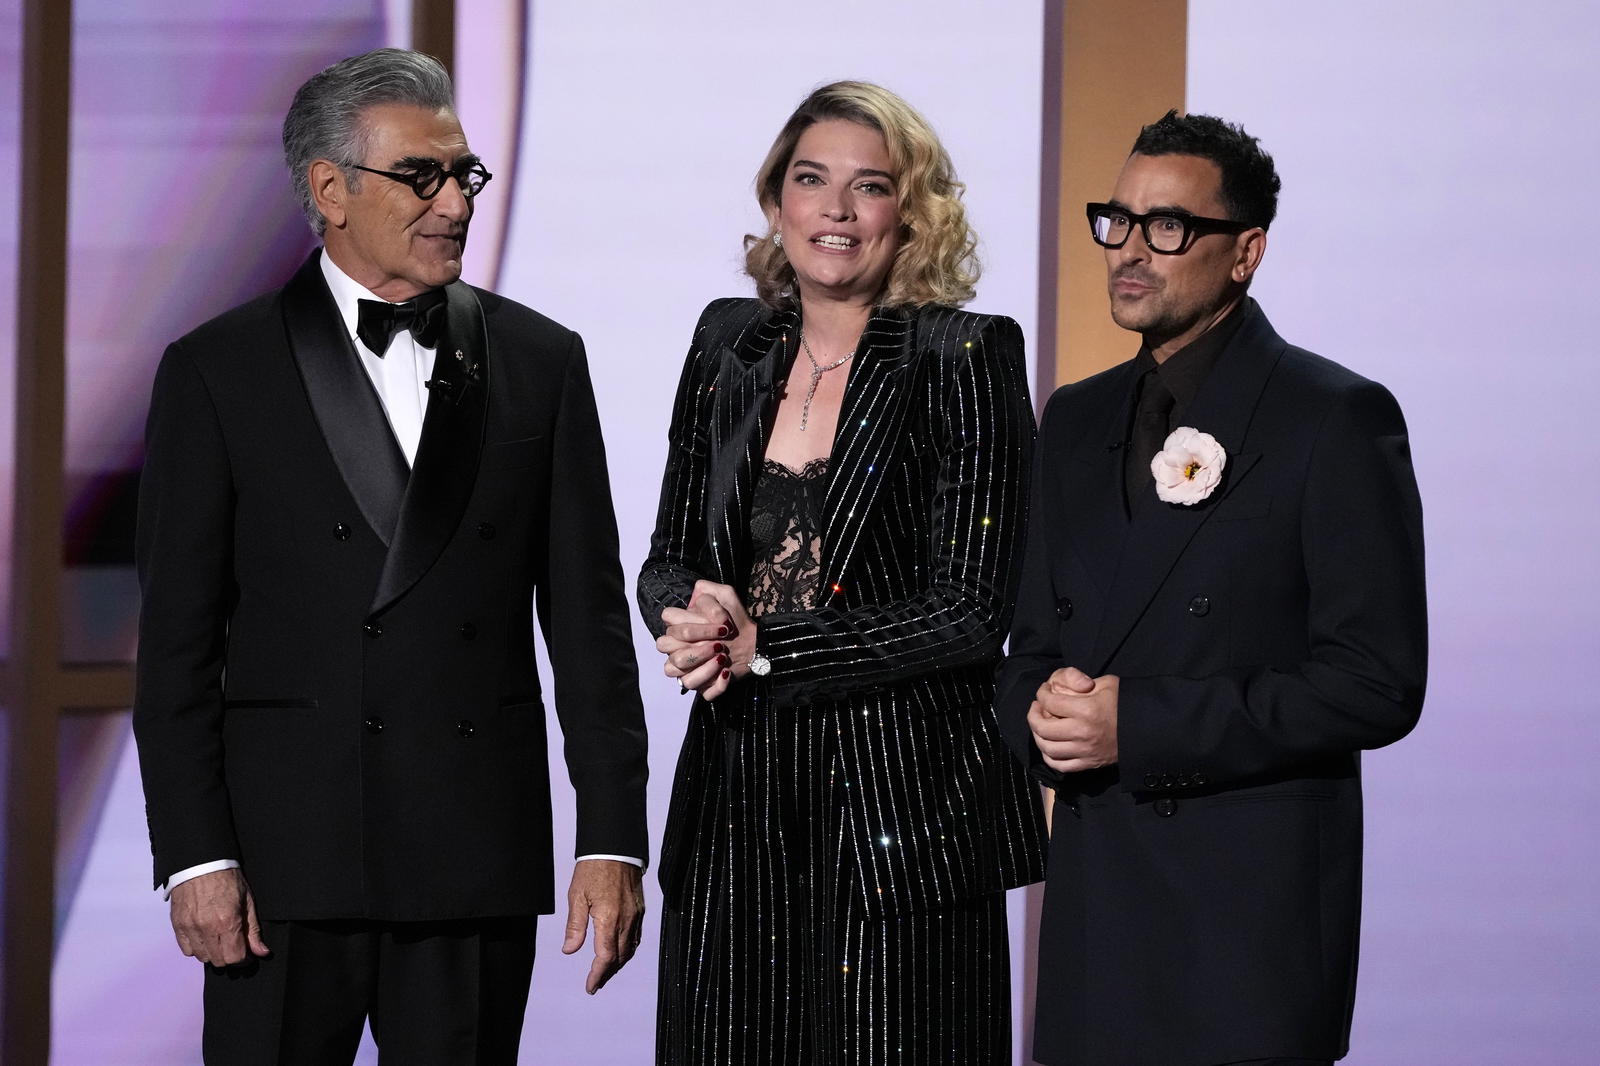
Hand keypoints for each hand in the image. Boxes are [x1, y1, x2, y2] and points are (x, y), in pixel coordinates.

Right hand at [168, 867, 268, 965]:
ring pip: (202, 957)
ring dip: (213, 953)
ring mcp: (189, 928)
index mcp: (227, 922)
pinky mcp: (177, 925)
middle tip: (234, 944)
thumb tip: (262, 952)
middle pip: (219, 961)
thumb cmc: (227, 878)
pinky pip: (186, 950)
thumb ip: (253, 930)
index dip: (244, 959)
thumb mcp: (247, 901)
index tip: (247, 953)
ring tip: (219, 938)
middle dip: (230, 956)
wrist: (201, 863)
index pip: (235, 958)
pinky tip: (204, 936)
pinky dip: (196, 948)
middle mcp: (206, 928)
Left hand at [561, 858, 644, 994]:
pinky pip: (636, 937)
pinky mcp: (640, 909)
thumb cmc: (593, 870)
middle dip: (608, 973)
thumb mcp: (577, 896)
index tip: (590, 986)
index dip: (598, 975)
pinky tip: (620, 952)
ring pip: (630, 949)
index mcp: (609, 919)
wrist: (616, 848)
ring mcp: (636, 915)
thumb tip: (570, 950)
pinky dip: (628, 950)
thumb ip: (575, 926)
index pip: (606, 957)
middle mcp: (626, 920)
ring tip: (606, 973)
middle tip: (596, 984)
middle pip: (620, 957)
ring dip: (618, 964)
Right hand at [656, 580, 756, 701]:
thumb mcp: (726, 596)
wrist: (754, 642)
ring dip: (702, 667)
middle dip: (695, 646)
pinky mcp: (704, 687)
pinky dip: (716, 685)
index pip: (667, 621)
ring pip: (677, 673)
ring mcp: (689, 670)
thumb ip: (709, 590)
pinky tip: (727, 673)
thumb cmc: (735, 620)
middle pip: (666, 648)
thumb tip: (694, 600)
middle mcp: (678, 649)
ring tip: (723, 657)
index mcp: (679, 628)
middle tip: (721, 643)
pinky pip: (703, 692)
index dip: (691, 624)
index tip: (721, 626)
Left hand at [1028, 666, 1119, 772]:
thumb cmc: (1125, 702)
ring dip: (1038, 736)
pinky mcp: (1089, 764)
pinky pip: (1060, 766)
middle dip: (1033, 715)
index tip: (1043, 691)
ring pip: (1047, 749)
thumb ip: (1079, 684)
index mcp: (1086, 710)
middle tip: (1036, 708)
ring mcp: (1085, 751)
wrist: (1146, 728)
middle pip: (1042, 728)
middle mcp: (1082, 733)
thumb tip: (1058, 688)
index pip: (1050, 703)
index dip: (1041, 694)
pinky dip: (1049, 756)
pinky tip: (1049, 746)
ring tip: (1039, 726)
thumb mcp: (1105, 684)